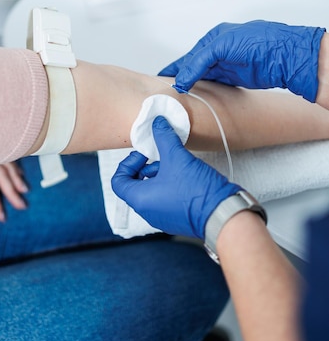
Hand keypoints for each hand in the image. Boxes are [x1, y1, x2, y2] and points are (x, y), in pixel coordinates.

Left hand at [111, 116, 240, 238]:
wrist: (223, 214)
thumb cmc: (197, 191)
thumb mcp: (177, 157)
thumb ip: (163, 137)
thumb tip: (157, 123)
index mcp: (141, 200)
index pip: (118, 181)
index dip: (128, 163)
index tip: (144, 154)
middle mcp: (148, 212)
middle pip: (134, 185)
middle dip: (144, 167)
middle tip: (158, 156)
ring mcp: (162, 217)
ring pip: (150, 191)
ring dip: (158, 174)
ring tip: (175, 163)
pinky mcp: (176, 218)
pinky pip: (164, 199)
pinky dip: (168, 185)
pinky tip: (184, 174)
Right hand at [159, 20, 324, 101]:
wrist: (286, 57)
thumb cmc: (259, 42)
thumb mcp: (222, 46)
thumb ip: (200, 61)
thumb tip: (182, 78)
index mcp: (215, 38)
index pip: (189, 56)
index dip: (176, 67)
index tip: (161, 77)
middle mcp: (220, 51)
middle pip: (195, 67)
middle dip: (181, 77)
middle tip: (166, 89)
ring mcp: (228, 65)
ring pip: (204, 77)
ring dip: (192, 85)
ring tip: (177, 95)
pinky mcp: (237, 78)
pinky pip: (216, 85)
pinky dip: (206, 90)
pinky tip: (197, 96)